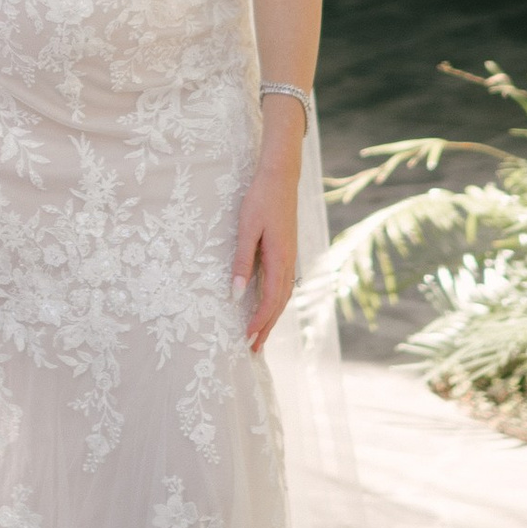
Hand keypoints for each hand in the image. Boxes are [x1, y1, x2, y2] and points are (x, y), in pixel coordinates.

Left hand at [232, 147, 299, 353]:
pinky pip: (283, 284)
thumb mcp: (246, 229)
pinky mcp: (287, 251)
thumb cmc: (260, 200)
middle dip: (267, 327)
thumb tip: (236, 295)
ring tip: (261, 335)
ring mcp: (290, 257)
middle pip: (279, 304)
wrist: (281, 177)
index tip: (247, 339)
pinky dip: (276, 301)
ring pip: (283, 296)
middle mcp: (289, 262)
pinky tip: (269, 305)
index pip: (270, 300)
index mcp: (280, 259)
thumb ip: (242, 262)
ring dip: (272, 317)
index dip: (259, 322)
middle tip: (254, 350)